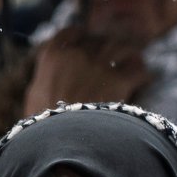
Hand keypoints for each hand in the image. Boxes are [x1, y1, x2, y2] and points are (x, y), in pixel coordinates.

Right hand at [22, 26, 149, 116]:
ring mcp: (99, 67)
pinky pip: (137, 69)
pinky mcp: (119, 82)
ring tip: (133, 62)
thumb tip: (49, 72)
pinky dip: (141, 72)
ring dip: (127, 56)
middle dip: (107, 48)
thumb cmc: (42, 126)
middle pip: (98, 41)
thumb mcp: (34, 97)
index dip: (82, 36)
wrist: (62, 143)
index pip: (71, 33)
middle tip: (114, 57)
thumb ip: (44, 77)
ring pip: (121, 49)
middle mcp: (77, 55)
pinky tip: (142, 78)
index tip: (88, 40)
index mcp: (53, 56)